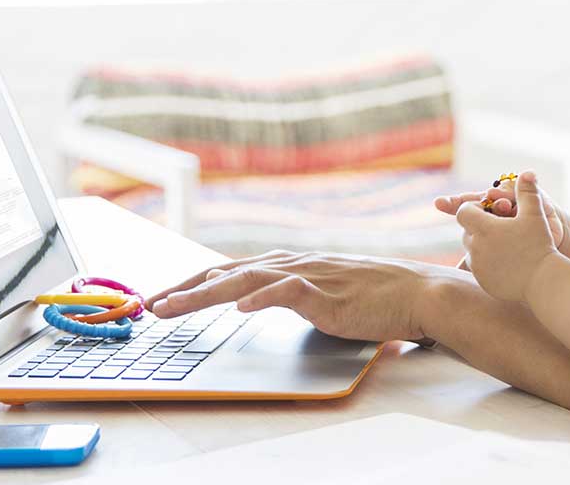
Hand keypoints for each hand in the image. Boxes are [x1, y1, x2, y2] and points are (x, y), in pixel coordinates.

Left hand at [140, 249, 470, 343]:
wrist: (417, 292)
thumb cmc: (374, 295)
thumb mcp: (321, 291)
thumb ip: (287, 291)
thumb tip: (251, 298)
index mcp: (289, 264)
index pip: (229, 270)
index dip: (192, 282)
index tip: (162, 296)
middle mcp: (293, 264)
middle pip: (228, 272)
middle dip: (186, 288)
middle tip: (151, 304)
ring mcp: (310, 276)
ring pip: (248, 279)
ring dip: (206, 293)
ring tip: (175, 305)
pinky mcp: (329, 294)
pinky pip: (290, 292)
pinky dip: (263, 296)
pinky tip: (242, 305)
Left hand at [454, 172, 563, 302]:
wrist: (543, 281)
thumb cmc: (539, 244)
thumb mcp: (535, 214)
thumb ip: (527, 191)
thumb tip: (527, 172)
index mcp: (483, 228)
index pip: (463, 211)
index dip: (476, 207)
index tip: (492, 210)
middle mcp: (475, 247)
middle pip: (467, 230)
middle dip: (479, 226)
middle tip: (500, 227)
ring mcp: (477, 266)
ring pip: (471, 248)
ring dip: (482, 243)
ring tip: (504, 244)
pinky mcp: (481, 280)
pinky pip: (478, 266)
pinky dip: (487, 261)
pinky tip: (505, 260)